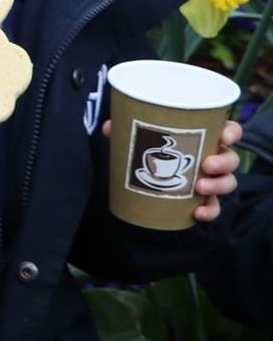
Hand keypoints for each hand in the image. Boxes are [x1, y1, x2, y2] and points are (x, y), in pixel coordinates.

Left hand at [101, 118, 240, 221]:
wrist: (143, 181)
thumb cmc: (148, 152)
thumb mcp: (136, 139)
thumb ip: (123, 130)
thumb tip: (109, 127)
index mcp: (202, 138)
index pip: (227, 131)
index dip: (231, 132)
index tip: (224, 135)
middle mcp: (211, 158)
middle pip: (230, 158)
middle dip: (223, 162)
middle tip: (205, 165)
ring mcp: (210, 180)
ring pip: (228, 182)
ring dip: (218, 185)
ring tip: (200, 188)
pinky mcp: (204, 201)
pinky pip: (214, 207)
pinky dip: (209, 211)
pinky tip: (197, 213)